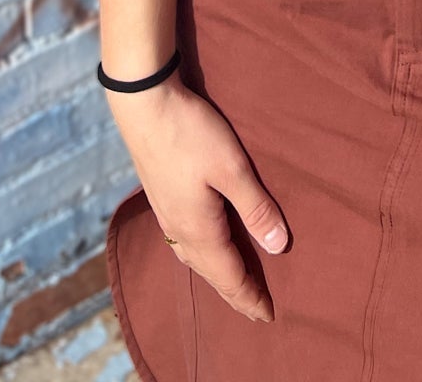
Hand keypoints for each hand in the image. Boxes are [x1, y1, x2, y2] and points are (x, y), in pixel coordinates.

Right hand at [106, 74, 287, 323]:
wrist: (144, 105)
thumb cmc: (191, 134)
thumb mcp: (232, 168)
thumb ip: (255, 207)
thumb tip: (278, 246)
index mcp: (199, 230)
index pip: (230, 276)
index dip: (251, 297)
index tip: (269, 315)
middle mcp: (179, 230)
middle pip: (211, 274)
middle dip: (235, 294)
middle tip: (255, 309)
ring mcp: (166, 214)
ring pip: (195, 259)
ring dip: (216, 276)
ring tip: (232, 284)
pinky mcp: (161, 198)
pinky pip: (184, 243)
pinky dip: (201, 256)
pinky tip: (203, 246)